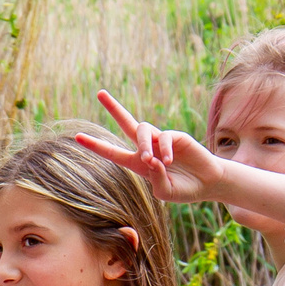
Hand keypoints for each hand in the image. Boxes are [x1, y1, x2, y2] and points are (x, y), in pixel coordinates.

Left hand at [73, 90, 229, 205]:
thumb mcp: (166, 192)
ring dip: (143, 144)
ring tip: (151, 160)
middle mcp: (147, 148)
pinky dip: (164, 149)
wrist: (208, 183)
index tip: (77, 137)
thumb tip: (152, 160)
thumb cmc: (184, 189)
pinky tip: (169, 161)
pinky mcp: (176, 136)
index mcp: (138, 163)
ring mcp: (161, 140)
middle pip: (127, 123)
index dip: (95, 145)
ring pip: (142, 130)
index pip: (113, 152)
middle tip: (99, 93)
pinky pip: (164, 137)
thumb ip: (156, 180)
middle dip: (114, 108)